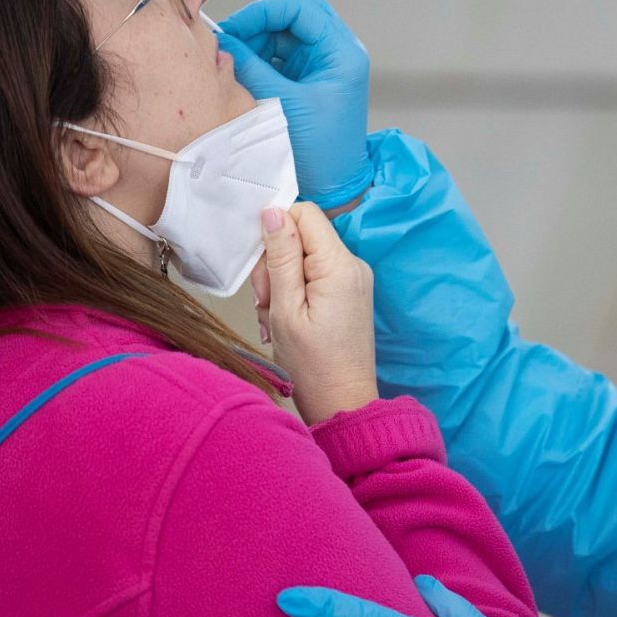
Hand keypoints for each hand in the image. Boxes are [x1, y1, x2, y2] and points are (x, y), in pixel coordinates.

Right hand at [219, 0, 371, 209]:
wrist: (335, 188)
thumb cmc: (319, 153)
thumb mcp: (282, 104)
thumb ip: (251, 66)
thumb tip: (222, 39)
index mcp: (341, 52)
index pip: (299, 6)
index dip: (262, 11)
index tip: (233, 31)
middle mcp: (336, 50)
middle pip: (294, 8)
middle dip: (259, 20)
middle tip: (233, 42)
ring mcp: (322, 62)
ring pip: (283, 28)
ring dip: (256, 38)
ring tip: (234, 61)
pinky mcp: (308, 75)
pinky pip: (280, 50)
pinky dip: (259, 54)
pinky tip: (242, 70)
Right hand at [254, 203, 376, 423]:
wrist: (342, 403)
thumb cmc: (312, 366)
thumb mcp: (285, 309)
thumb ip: (280, 258)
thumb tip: (273, 212)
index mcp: (340, 265)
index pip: (304, 213)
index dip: (276, 231)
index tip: (264, 269)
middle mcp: (353, 265)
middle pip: (302, 235)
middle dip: (275, 264)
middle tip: (268, 302)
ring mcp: (353, 279)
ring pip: (304, 257)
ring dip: (281, 283)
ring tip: (276, 318)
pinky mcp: (349, 293)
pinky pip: (314, 275)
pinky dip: (294, 293)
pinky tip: (287, 320)